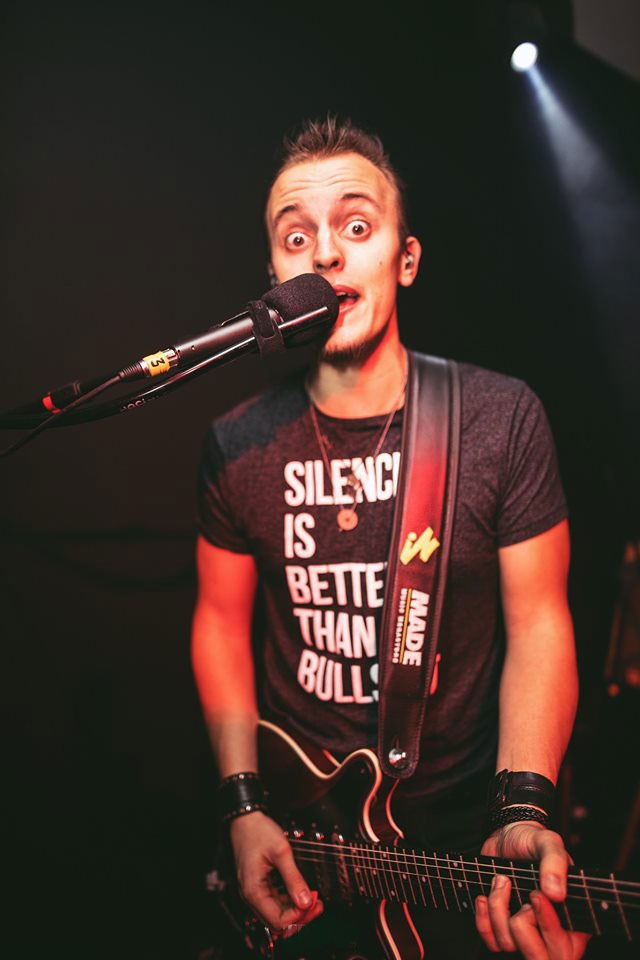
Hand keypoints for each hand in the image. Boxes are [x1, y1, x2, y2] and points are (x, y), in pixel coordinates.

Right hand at [230, 811, 323, 933]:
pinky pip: (275, 902)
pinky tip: (300, 893)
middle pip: (277, 920)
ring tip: (313, 899)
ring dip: (295, 909)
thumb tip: (306, 901)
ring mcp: (254, 891)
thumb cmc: (258, 832)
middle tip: (317, 904)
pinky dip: (289, 901)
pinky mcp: (259, 885)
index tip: (314, 904)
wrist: (245, 820)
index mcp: (254, 891)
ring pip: (276, 913)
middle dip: (299, 916)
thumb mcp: (281, 853)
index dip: (298, 916)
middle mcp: (251, 896)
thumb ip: (294, 878)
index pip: (278, 920)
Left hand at [475, 821, 589, 957]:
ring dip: (499, 910)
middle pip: (538, 959)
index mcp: (571, 919)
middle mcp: (550, 933)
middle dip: (522, 926)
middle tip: (524, 895)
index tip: (536, 895)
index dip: (548, 926)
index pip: (565, 948)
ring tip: (502, 881)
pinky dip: (483, 918)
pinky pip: (490, 942)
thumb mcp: (548, 842)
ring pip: (508, 945)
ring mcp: (525, 933)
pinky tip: (485, 895)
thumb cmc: (532, 841)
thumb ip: (555, 862)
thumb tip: (556, 893)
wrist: (506, 836)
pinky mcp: (502, 929)